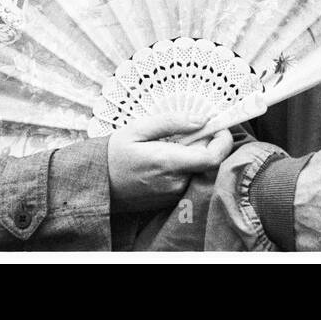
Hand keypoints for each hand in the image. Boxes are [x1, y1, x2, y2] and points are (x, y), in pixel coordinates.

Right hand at [106, 113, 232, 211]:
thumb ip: (173, 122)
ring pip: (200, 171)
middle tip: (194, 130)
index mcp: (168, 162)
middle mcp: (175, 182)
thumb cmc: (115, 153)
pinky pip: (189, 180)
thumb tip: (202, 119)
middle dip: (208, 144)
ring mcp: (173, 194)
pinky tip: (170, 158)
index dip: (223, 141)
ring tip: (176, 144)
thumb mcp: (139, 128)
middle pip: (209, 162)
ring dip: (197, 155)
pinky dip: (188, 166)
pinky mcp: (170, 200)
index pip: (213, 157)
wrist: (96, 184)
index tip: (220, 126)